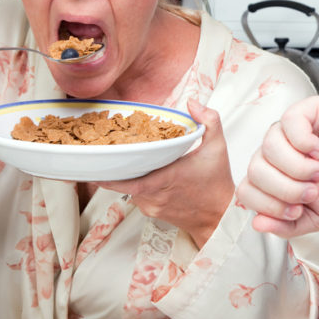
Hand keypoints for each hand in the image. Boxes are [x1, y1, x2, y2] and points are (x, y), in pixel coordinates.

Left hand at [95, 98, 233, 247]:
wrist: (220, 216)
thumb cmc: (217, 182)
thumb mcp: (218, 147)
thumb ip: (209, 120)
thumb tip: (192, 102)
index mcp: (165, 178)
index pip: (127, 180)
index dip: (108, 173)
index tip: (98, 160)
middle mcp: (154, 195)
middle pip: (122, 181)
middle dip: (114, 167)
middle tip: (105, 151)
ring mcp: (151, 206)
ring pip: (128, 189)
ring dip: (126, 175)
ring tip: (125, 158)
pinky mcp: (152, 212)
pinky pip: (136, 197)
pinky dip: (136, 185)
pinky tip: (142, 173)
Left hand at [238, 96, 318, 237]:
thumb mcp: (313, 219)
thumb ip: (284, 226)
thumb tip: (258, 223)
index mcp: (273, 174)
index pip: (247, 190)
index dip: (269, 205)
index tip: (296, 210)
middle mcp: (276, 150)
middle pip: (255, 170)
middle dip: (285, 189)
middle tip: (312, 191)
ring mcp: (289, 129)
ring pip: (269, 147)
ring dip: (297, 167)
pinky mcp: (307, 111)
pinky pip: (289, 122)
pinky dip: (304, 142)